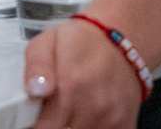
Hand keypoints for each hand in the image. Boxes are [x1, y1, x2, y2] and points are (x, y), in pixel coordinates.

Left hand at [24, 17, 145, 128]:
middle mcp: (93, 105)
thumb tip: (35, 90)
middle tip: (56, 109)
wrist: (122, 41)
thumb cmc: (81, 43)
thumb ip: (36, 65)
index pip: (43, 128)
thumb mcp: (48, 41)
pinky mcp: (125, 125)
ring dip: (73, 126)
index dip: (38, 123)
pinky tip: (90, 117)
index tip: (39, 114)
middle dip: (55, 124)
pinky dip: (94, 128)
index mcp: (71, 85)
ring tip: (73, 110)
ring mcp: (111, 118)